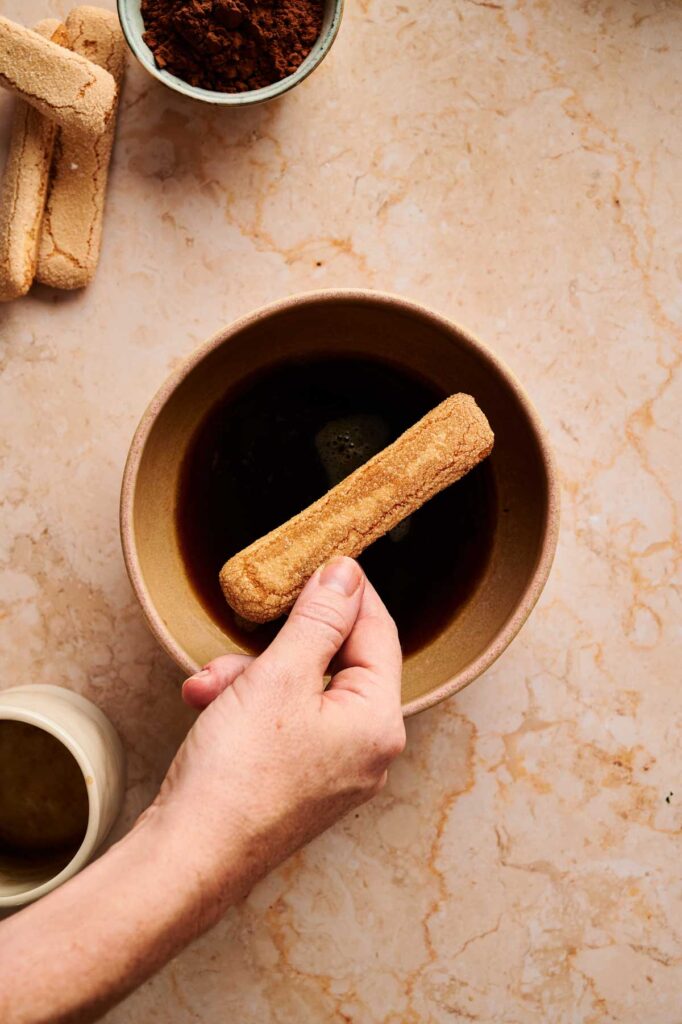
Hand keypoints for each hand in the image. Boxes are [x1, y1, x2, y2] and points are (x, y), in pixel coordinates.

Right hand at [151, 557, 404, 913]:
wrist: (187, 859)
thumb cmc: (236, 776)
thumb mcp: (278, 676)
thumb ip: (318, 619)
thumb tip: (346, 575)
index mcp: (379, 723)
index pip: (379, 633)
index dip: (348, 593)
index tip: (321, 561)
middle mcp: (368, 749)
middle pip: (334, 662)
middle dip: (276, 646)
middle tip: (241, 640)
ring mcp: (335, 770)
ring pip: (300, 690)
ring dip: (250, 676)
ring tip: (209, 686)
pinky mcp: (300, 781)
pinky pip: (284, 722)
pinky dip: (246, 706)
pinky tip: (208, 706)